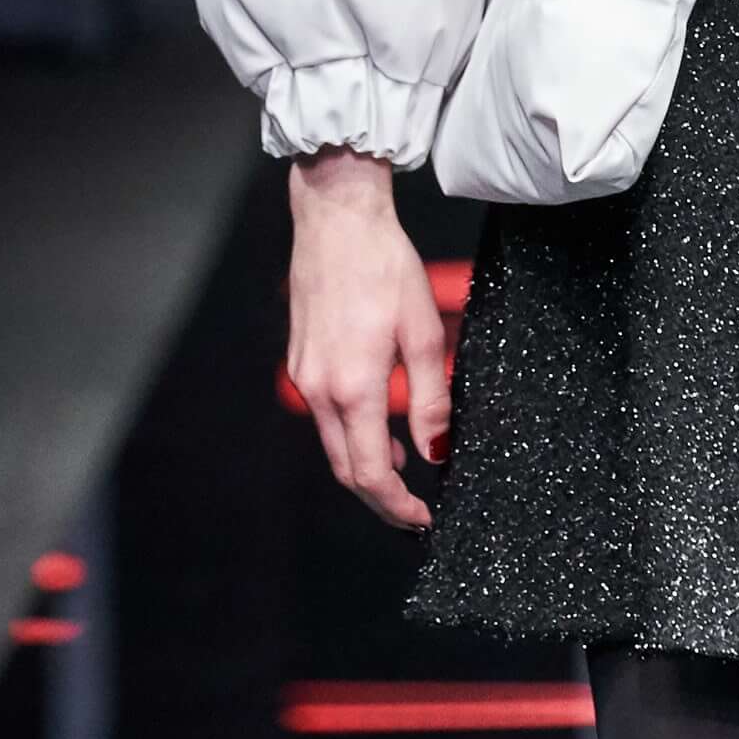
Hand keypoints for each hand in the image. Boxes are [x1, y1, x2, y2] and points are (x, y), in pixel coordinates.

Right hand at [286, 150, 451, 528]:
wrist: (337, 220)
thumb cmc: (383, 265)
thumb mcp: (421, 333)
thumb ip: (431, 399)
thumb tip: (436, 451)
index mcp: (353, 386)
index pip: (370, 472)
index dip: (396, 505)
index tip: (422, 517)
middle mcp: (320, 388)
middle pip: (345, 469)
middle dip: (380, 498)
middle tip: (414, 511)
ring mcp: (305, 376)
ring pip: (333, 445)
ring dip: (365, 467)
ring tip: (403, 469)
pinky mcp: (303, 361)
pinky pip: (327, 417)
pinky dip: (352, 436)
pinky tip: (380, 428)